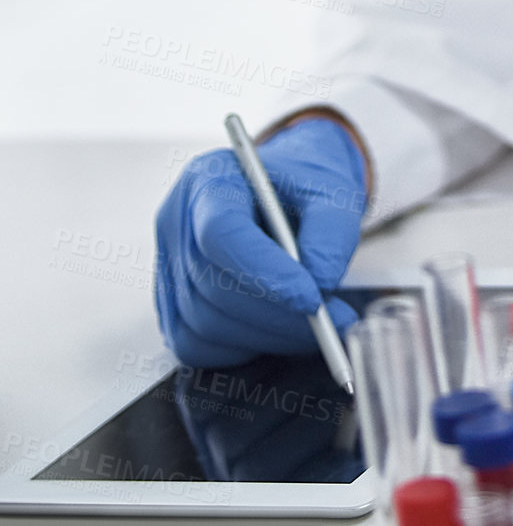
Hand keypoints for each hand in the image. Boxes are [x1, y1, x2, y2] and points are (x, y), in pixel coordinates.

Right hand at [154, 117, 366, 367]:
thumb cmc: (301, 185)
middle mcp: (177, 221)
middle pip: (212, 285)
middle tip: (332, 323)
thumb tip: (319, 285)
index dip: (264, 272)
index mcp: (209, 178)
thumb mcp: (330, 190)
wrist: (285, 191)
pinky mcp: (171, 304)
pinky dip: (243, 347)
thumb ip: (330, 232)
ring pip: (205, 323)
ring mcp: (167, 265)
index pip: (221, 232)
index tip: (312, 300)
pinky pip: (196, 345)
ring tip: (315, 325)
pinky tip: (278, 330)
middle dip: (277, 314)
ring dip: (267, 335)